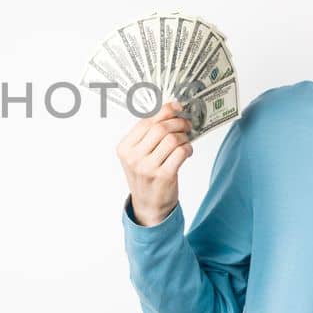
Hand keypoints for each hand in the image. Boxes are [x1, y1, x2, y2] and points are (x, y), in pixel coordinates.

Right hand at [116, 99, 193, 226]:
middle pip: (160, 128)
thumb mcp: (138, 155)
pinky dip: (188, 148)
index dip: (164, 111)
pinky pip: (181, 152)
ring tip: (185, 141)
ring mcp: (148, 167)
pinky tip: (187, 152)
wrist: (148, 205)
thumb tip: (169, 109)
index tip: (176, 107)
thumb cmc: (145, 176)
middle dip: (178, 122)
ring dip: (184, 137)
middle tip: (186, 124)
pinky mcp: (164, 176)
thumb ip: (148, 134)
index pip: (146, 122)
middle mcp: (134, 157)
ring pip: (172, 139)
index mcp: (125, 148)